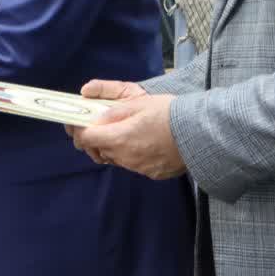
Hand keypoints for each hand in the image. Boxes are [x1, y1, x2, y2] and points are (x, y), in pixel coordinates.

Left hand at [68, 89, 185, 179]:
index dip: (76, 129)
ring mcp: (137, 167)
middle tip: (97, 124)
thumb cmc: (167, 113)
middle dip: (92, 138)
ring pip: (113, 158)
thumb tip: (86, 102)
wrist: (199, 133)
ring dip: (110, 146)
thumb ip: (109, 108)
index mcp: (118, 138)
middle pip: (96, 150)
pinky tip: (141, 142)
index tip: (75, 122)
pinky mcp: (150, 173)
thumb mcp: (136, 102)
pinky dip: (129, 154)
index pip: (84, 138)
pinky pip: (131, 164)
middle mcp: (124, 157)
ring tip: (121, 131)